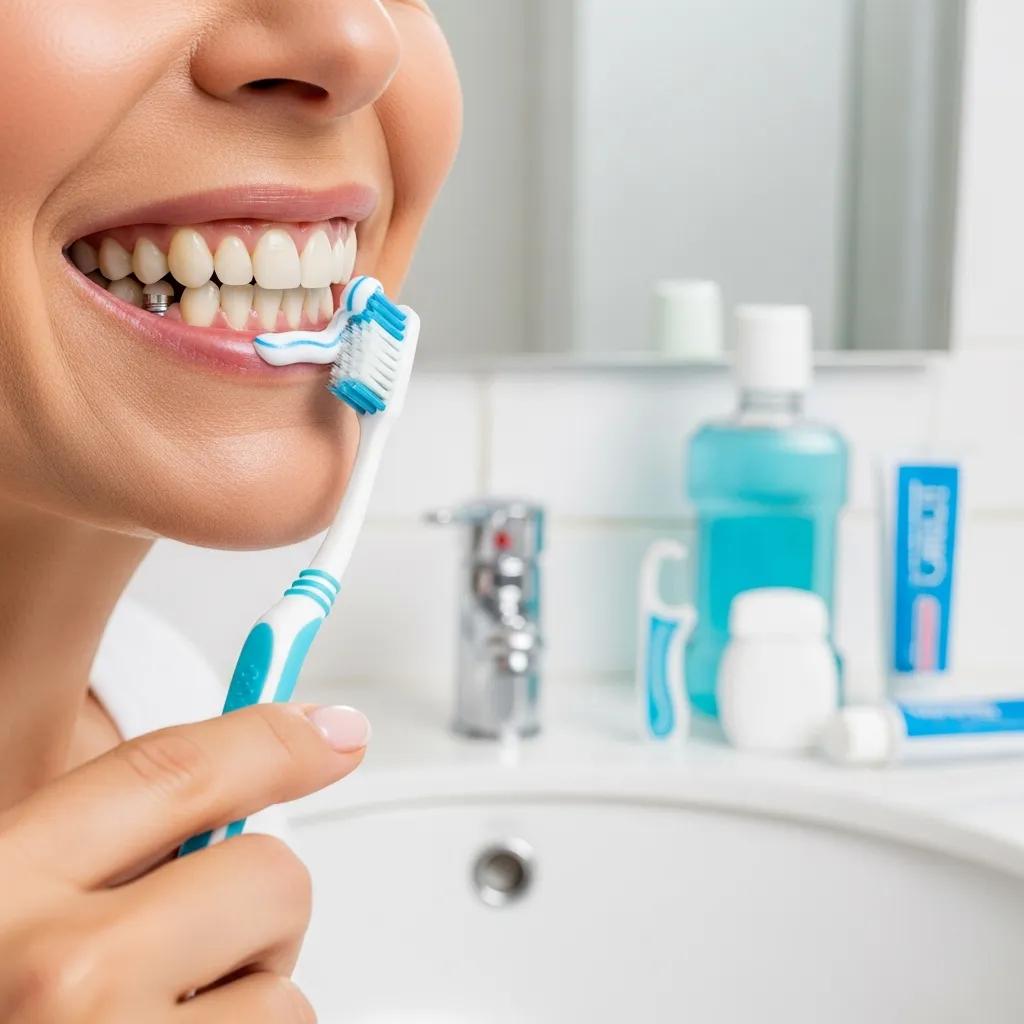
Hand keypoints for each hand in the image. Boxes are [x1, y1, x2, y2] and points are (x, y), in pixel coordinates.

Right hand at [0, 702, 369, 1021]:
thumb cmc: (3, 1003)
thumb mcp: (10, 908)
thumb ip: (102, 847)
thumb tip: (261, 772)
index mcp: (1, 887)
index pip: (172, 773)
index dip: (270, 741)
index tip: (333, 735)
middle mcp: (58, 975)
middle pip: (270, 877)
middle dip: (257, 913)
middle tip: (190, 960)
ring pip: (287, 993)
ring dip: (246, 1012)